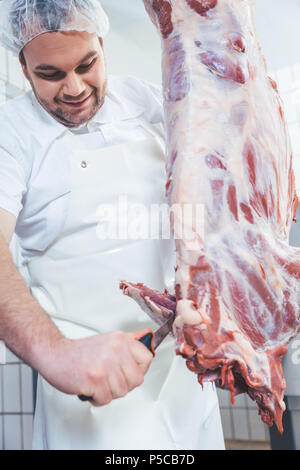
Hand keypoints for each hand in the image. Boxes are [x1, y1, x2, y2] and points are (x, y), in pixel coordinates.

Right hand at [39, 329, 153, 406]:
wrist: (55, 354)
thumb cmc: (80, 351)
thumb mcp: (108, 341)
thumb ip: (128, 342)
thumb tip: (147, 336)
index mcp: (121, 340)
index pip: (147, 358)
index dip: (140, 369)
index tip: (129, 371)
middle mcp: (115, 350)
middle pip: (137, 379)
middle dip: (124, 385)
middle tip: (110, 380)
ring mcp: (105, 365)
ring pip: (122, 392)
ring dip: (108, 392)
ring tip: (97, 382)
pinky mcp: (95, 380)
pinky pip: (106, 399)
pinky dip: (97, 398)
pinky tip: (89, 387)